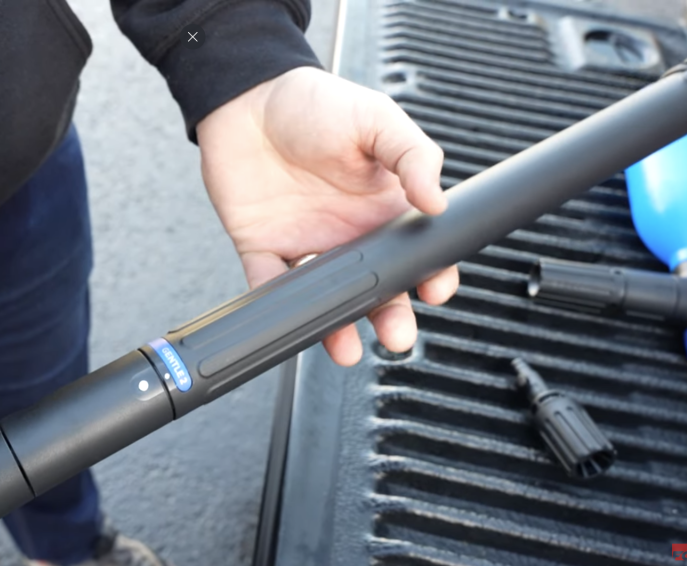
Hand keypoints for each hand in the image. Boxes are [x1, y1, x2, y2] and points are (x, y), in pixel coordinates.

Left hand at [196, 66, 458, 365]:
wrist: (248, 96)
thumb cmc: (315, 103)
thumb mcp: (376, 120)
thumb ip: (413, 158)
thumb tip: (438, 203)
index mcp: (382, 206)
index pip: (413, 253)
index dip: (428, 276)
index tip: (435, 291)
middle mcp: (347, 233)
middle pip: (374, 288)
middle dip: (388, 316)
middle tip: (398, 336)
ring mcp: (306, 244)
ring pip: (325, 298)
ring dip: (336, 325)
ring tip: (346, 348)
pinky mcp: (263, 248)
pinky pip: (270, 286)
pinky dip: (277, 308)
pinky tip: (291, 320)